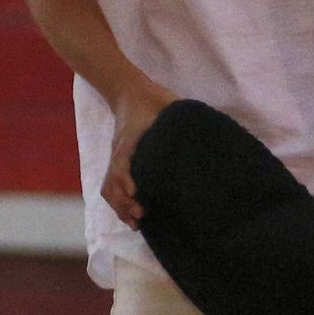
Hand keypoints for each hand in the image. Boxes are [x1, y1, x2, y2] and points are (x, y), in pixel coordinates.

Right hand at [102, 78, 176, 227]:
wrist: (131, 91)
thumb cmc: (152, 100)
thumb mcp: (167, 105)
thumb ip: (181, 118)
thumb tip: (204, 135)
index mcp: (130, 139)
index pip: (120, 162)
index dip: (125, 180)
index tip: (136, 193)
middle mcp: (120, 151)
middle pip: (112, 182)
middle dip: (123, 201)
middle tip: (142, 214)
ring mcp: (117, 157)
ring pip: (109, 187)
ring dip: (120, 206)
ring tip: (135, 223)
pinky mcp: (120, 162)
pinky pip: (111, 185)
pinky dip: (118, 202)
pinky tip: (132, 214)